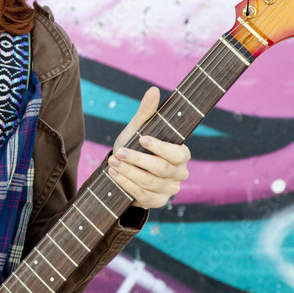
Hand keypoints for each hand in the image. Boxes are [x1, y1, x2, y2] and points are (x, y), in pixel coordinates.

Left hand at [107, 86, 190, 208]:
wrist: (125, 167)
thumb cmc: (136, 144)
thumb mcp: (139, 128)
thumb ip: (147, 111)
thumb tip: (152, 90)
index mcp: (181, 154)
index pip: (177, 153)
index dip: (160, 147)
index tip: (142, 139)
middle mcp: (180, 174)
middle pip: (160, 169)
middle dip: (137, 160)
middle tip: (118, 152)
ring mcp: (170, 190)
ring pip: (150, 184)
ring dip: (128, 173)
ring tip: (112, 163)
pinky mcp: (157, 202)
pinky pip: (142, 196)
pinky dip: (126, 185)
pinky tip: (114, 175)